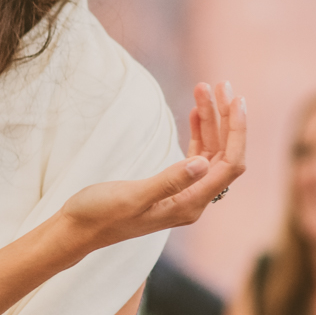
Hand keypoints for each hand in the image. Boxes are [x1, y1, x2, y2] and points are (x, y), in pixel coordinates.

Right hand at [58, 81, 245, 254]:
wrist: (78, 229)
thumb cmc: (101, 215)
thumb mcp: (133, 196)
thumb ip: (169, 181)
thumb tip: (202, 163)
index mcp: (189, 205)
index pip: (229, 165)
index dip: (237, 132)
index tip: (235, 100)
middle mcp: (192, 200)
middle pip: (224, 155)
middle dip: (226, 119)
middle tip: (221, 85)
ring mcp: (183, 193)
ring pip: (210, 153)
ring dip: (210, 121)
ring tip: (204, 89)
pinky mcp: (170, 187)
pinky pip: (195, 156)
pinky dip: (198, 133)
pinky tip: (194, 112)